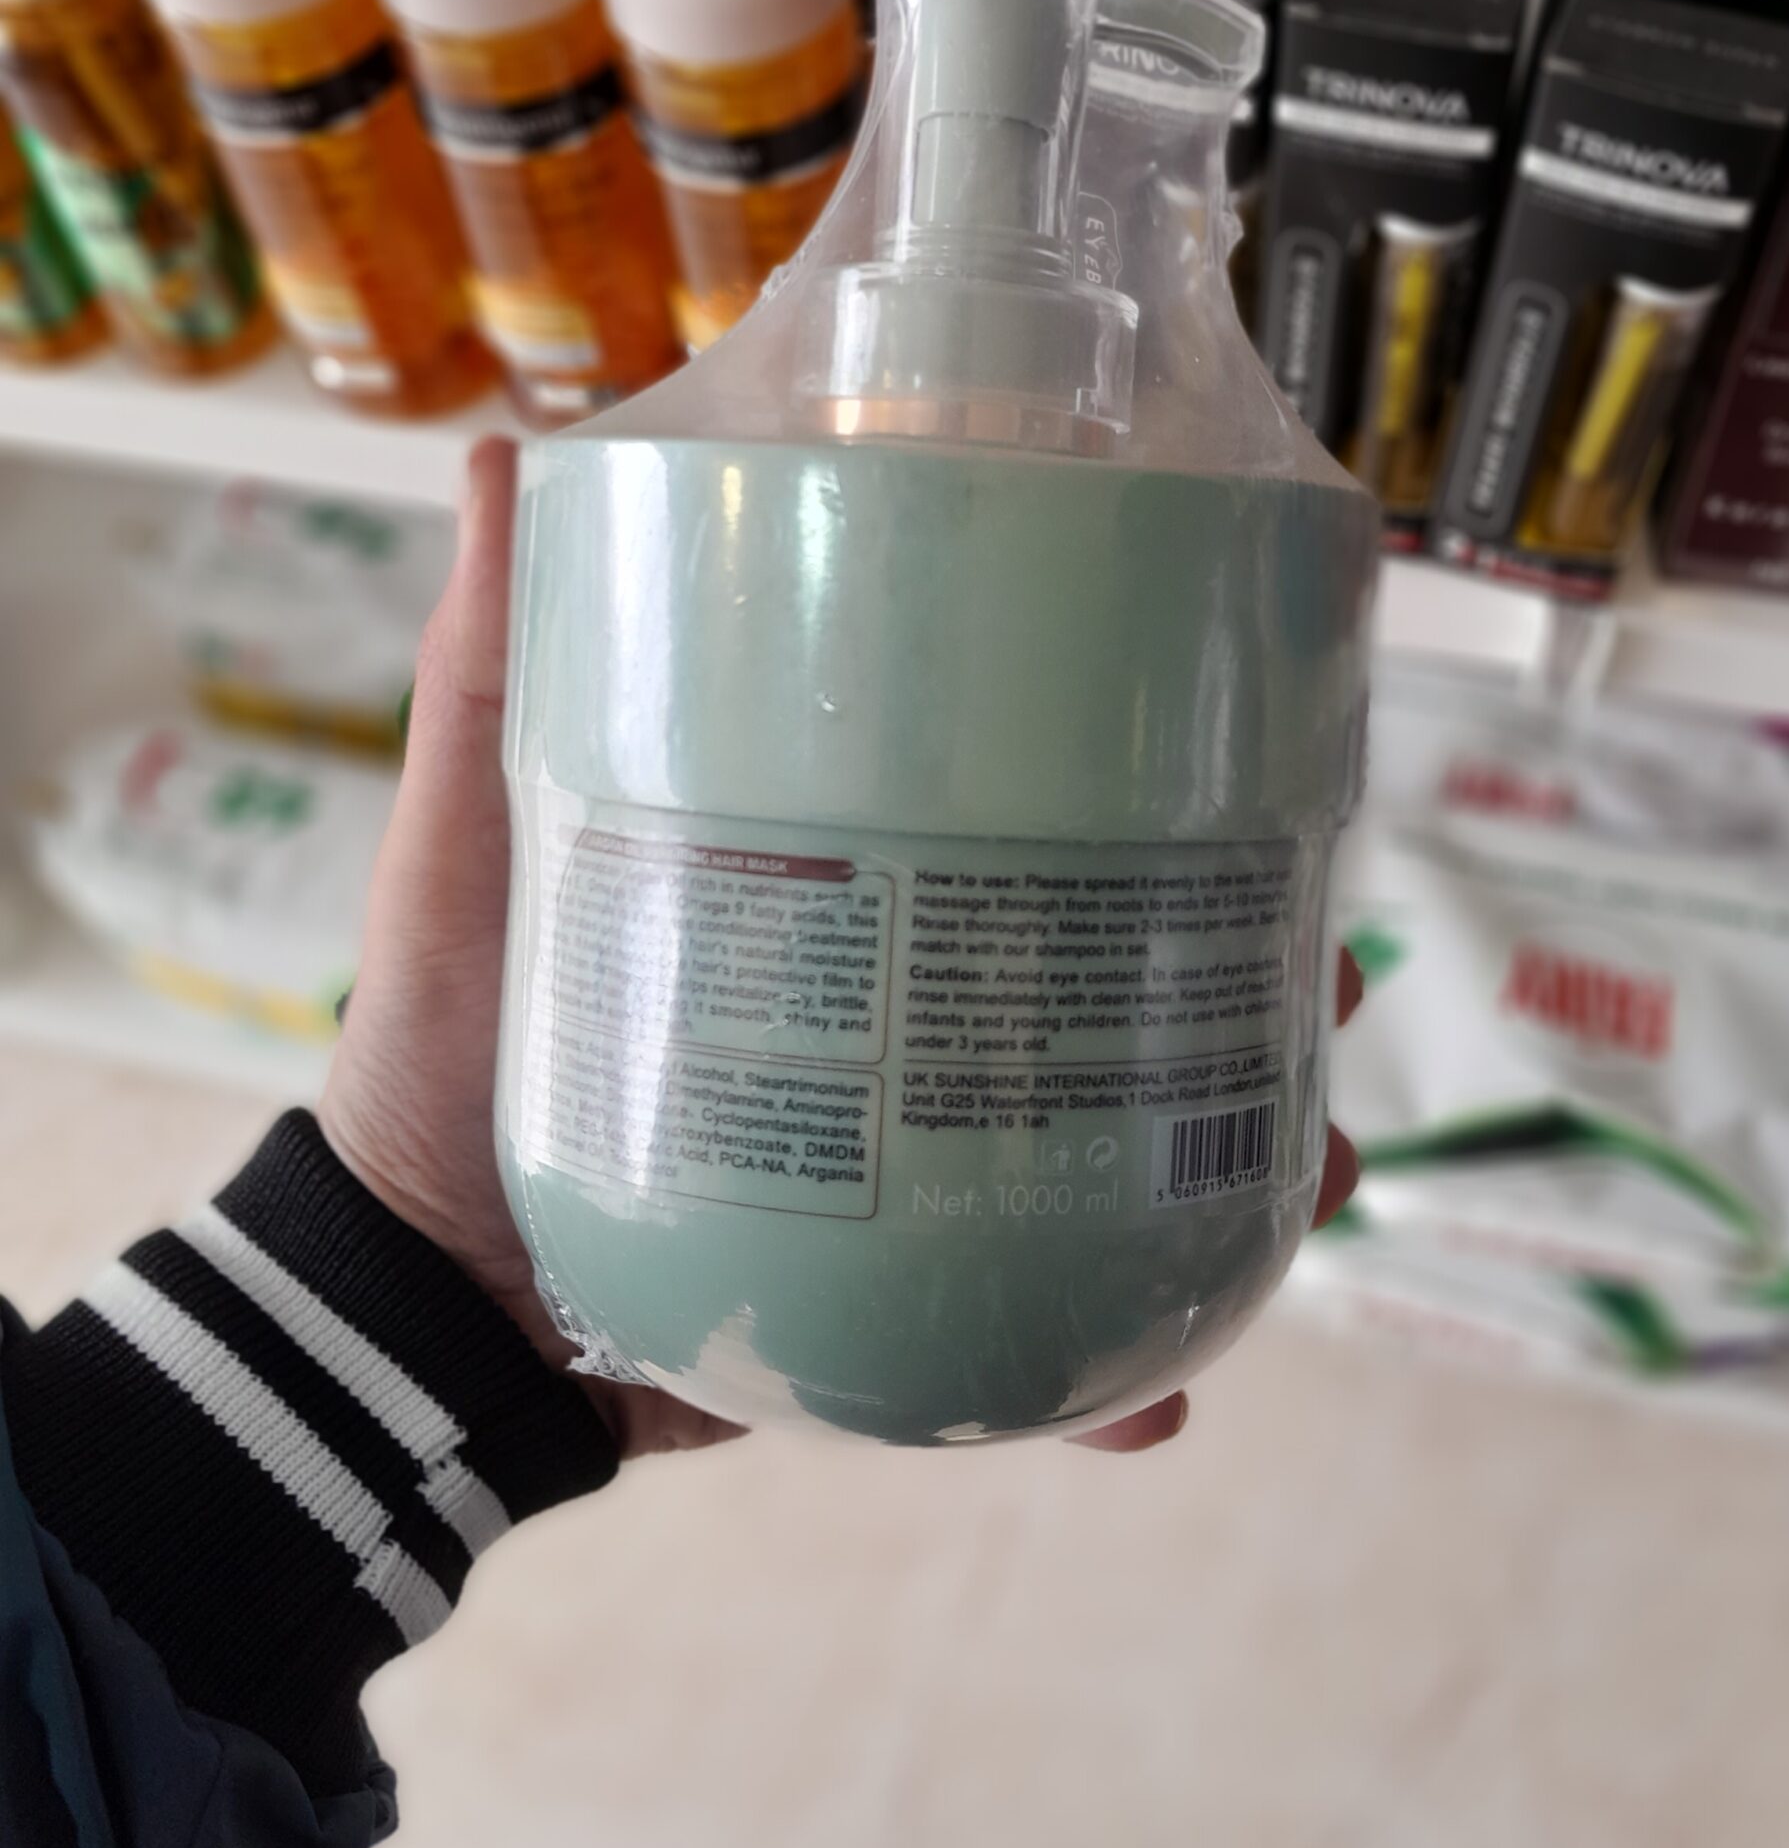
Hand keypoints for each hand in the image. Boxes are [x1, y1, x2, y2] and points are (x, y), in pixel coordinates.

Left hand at [321, 440, 1361, 1459]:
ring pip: (1118, 1168)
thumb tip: (498, 450)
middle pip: (1115, 996)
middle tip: (1322, 975)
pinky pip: (1026, 1353)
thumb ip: (489, 664)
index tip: (1254, 774)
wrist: (408, 1293)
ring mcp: (913, 1177)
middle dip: (1241, 990)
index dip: (1158, 809)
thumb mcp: (473, 832)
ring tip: (1305, 1173)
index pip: (1030, 837)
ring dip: (1236, 1174)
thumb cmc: (444, 1031)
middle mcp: (904, 1026)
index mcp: (850, 898)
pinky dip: (1108, 1385)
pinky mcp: (890, 1314)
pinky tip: (1166, 1397)